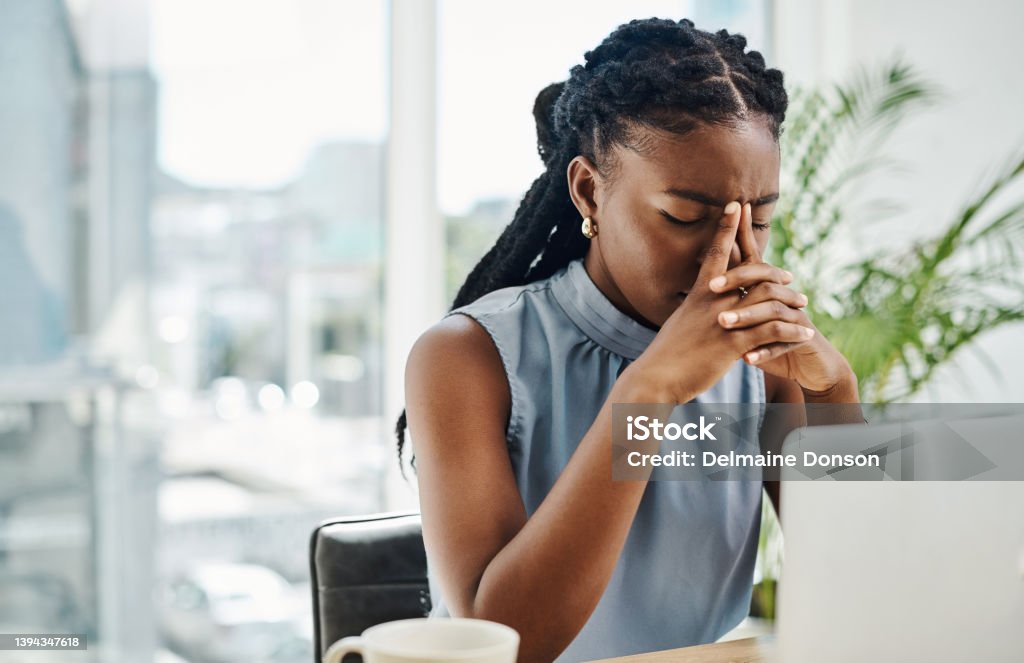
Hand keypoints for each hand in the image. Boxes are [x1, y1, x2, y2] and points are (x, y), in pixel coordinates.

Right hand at [623, 201, 816, 403]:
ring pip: (769, 300)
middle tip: (790, 275)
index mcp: (698, 294)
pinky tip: (805, 333)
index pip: (716, 252)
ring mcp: (724, 321)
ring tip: (805, 305)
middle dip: (776, 270)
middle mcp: (712, 301)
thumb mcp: (680, 323)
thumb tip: (701, 306)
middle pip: (753, 272)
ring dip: (791, 301)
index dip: (726, 227)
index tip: (736, 204)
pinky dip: (792, 330)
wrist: (656, 377)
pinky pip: (772, 331)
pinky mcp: (733, 344)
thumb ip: (696, 311)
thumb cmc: (666, 354)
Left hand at [710, 203, 854, 392]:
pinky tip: (746, 359)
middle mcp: (783, 297)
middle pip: (762, 280)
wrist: (807, 364)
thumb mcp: (750, 318)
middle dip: (737, 280)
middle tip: (712, 286)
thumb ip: (734, 300)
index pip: (753, 260)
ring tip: (723, 322)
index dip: (742, 238)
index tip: (726, 220)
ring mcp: (795, 317)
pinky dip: (764, 351)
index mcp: (766, 289)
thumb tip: (704, 279)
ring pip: (772, 310)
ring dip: (747, 316)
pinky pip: (783, 343)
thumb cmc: (769, 339)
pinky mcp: (803, 339)